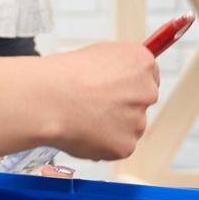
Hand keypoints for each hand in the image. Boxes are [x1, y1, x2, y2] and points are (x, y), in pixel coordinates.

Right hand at [47, 42, 159, 161]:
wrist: (49, 99)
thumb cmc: (65, 75)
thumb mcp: (99, 53)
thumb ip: (119, 66)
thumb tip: (123, 74)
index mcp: (141, 64)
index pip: (149, 76)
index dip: (131, 84)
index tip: (120, 89)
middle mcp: (147, 92)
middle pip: (142, 102)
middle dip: (124, 106)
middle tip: (96, 106)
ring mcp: (138, 121)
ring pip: (129, 126)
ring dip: (113, 126)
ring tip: (84, 118)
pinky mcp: (126, 145)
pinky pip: (117, 146)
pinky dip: (103, 144)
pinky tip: (84, 132)